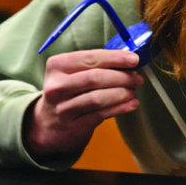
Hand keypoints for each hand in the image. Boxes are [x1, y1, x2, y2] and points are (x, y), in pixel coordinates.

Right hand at [24, 49, 143, 158]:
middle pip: (95, 77)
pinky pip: (101, 114)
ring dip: (122, 93)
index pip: (90, 58)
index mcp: (57, 66)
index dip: (115, 58)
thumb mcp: (71, 75)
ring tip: (133, 90)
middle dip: (122, 76)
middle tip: (137, 77)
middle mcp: (56, 87)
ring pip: (98, 98)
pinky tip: (132, 104)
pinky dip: (120, 108)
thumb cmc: (68, 93)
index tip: (134, 59)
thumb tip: (128, 61)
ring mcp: (63, 108)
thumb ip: (95, 66)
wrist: (48, 126)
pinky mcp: (74, 126)